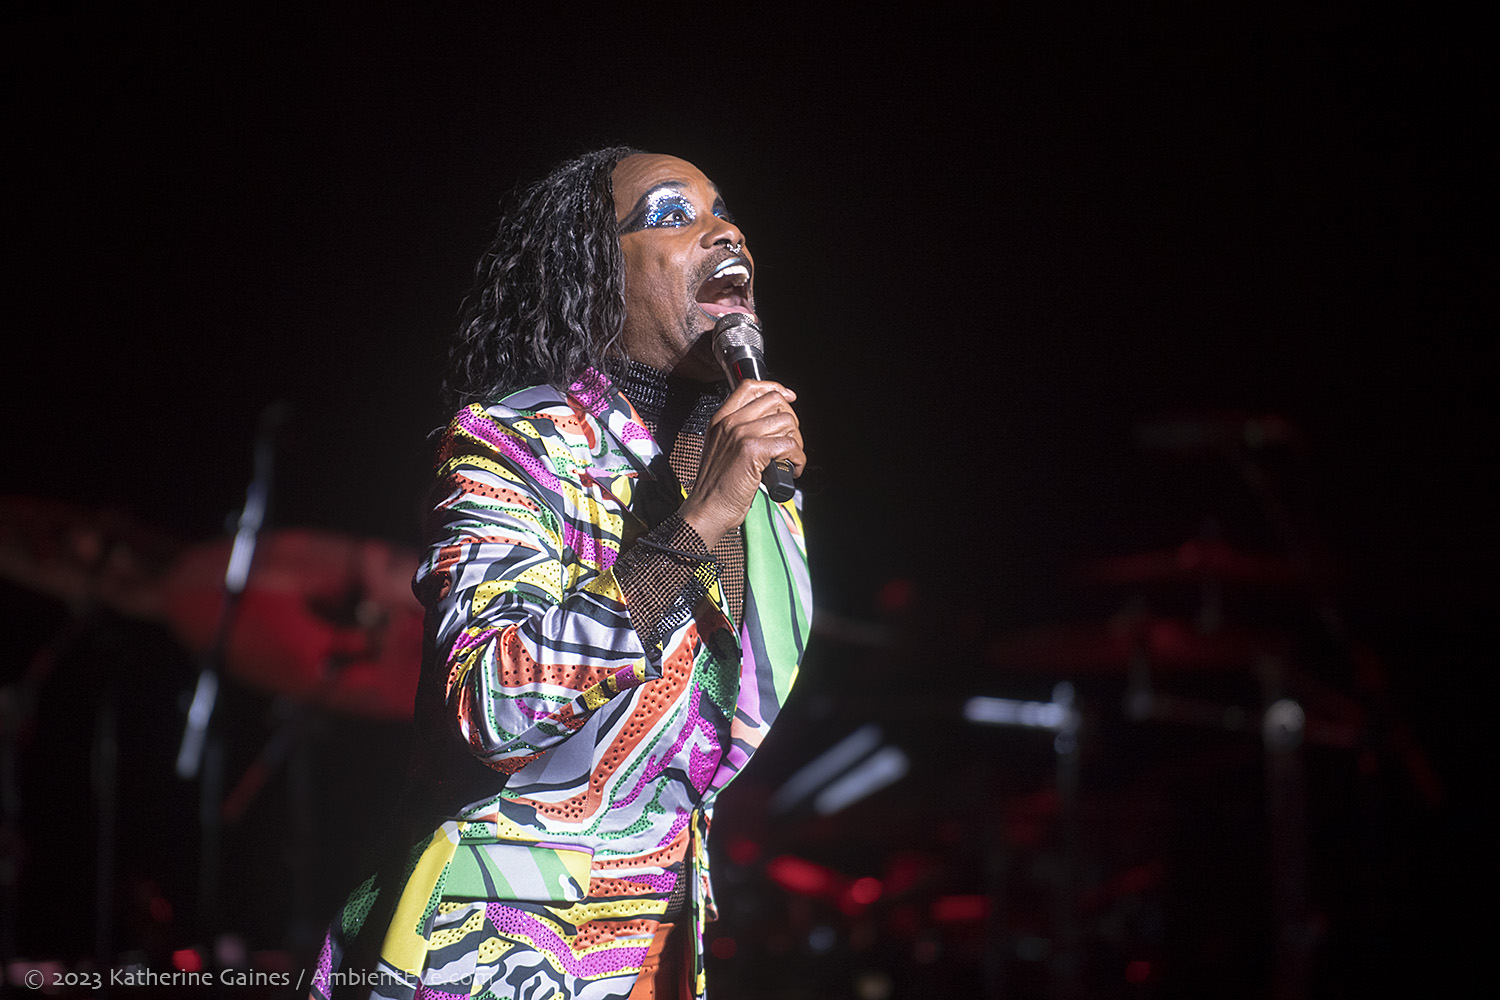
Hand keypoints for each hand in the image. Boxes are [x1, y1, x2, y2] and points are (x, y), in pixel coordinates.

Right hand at [679, 380, 804, 546]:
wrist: (707, 509)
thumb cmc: (715, 486)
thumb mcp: (720, 448)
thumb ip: (739, 431)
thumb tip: (771, 424)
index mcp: (721, 419)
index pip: (751, 387)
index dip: (775, 388)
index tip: (788, 397)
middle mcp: (730, 423)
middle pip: (775, 401)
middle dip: (791, 421)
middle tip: (789, 443)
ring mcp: (741, 435)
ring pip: (786, 423)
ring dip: (797, 443)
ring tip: (790, 460)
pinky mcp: (752, 451)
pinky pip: (790, 445)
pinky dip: (798, 459)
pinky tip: (791, 470)